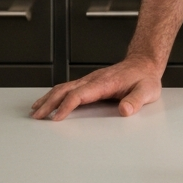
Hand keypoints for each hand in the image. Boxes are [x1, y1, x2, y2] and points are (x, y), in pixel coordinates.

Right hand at [30, 55, 162, 120]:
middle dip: (49, 103)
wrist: (144, 64)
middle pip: (65, 90)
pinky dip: (55, 94)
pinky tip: (49, 100)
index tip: (56, 118)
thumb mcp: (147, 90)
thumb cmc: (145, 78)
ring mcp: (90, 80)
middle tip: (37, 117)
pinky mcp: (90, 82)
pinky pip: (69, 87)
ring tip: (35, 110)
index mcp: (104, 83)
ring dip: (48, 98)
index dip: (66, 106)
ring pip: (64, 87)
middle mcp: (94, 80)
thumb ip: (136, 101)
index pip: (80, 94)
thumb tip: (125, 110)